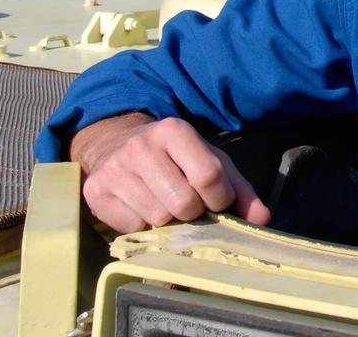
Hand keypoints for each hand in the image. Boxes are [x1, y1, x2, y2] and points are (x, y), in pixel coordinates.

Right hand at [71, 113, 270, 232]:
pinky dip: (141, 225)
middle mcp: (141, 146)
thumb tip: (262, 219)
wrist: (116, 144)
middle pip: (183, 203)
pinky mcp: (94, 191)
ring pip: (157, 218)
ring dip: (168, 220)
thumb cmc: (173, 157)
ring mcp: (115, 169)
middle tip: (187, 203)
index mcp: (175, 131)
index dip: (219, 198)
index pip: (208, 176)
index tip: (217, 201)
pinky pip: (130, 227)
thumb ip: (239, 189)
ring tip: (163, 202)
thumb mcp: (209, 161)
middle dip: (193, 212)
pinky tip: (140, 206)